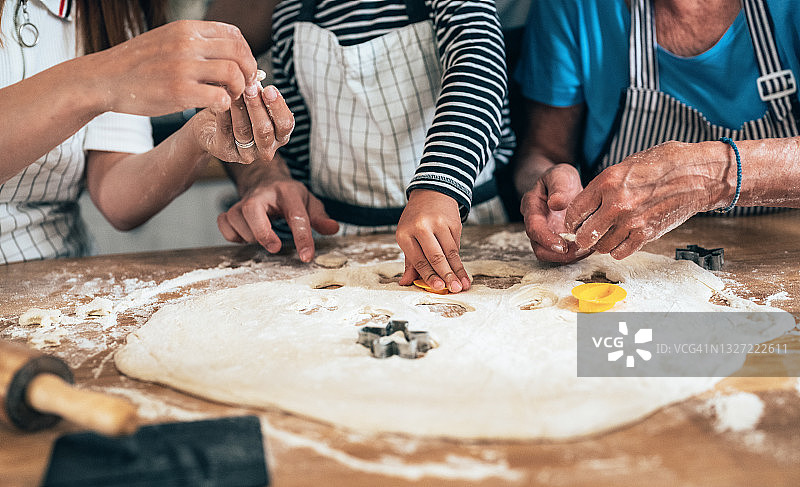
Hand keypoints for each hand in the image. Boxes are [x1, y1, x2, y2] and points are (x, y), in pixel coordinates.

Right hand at [91, 20, 257, 115]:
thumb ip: (195, 44)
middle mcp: (186, 43)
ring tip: (229, 97)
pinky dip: (225, 104)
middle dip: (249, 73)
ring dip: (239, 89)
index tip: (244, 69)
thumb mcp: (166, 41)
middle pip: (239, 53)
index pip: (234, 35)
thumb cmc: (138, 65)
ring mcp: (183, 67)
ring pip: (234, 73)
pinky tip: (216, 107)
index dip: (246, 54)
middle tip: (244, 87)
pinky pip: (219, 97)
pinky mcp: (178, 91)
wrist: (103, 79)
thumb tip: (229, 56)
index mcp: (186, 29)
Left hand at [190, 84, 293, 163]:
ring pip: (244, 130)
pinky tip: (222, 99)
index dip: (278, 107)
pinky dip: (224, 113)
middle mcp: (266, 149)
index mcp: (279, 136)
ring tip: (235, 90)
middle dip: (258, 106)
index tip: (269, 89)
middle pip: (265, 130)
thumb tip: (257, 76)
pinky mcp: (225, 152)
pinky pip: (225, 131)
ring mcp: (246, 154)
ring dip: (240, 108)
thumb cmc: (238, 111)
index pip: (286, 124)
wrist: (211, 126)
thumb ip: (259, 92)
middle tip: (250, 87)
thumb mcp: (253, 101)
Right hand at [217, 166, 338, 261]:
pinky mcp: (230, 211)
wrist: (265, 181)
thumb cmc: (289, 196)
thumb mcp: (309, 202)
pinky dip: (233, 235)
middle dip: (262, 233)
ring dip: (250, 236)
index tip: (307, 257)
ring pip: (237, 220)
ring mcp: (242, 202)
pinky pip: (224, 225)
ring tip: (264, 236)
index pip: (296, 215)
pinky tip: (246, 235)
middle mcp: (262, 195)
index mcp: (287, 192)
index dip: (302, 238)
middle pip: (252, 210)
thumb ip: (320, 217)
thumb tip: (333, 229)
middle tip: (275, 248)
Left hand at [396, 190, 469, 292]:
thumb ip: (409, 261)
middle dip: (446, 275)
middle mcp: (421, 227)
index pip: (419, 259)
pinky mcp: (453, 222)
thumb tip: (406, 282)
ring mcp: (439, 223)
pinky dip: (459, 260)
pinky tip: (463, 271)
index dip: (430, 275)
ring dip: (457, 271)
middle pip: (436, 256)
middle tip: (454, 289)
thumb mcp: (407, 237)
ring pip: (450, 252)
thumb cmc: (415, 220)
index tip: (439, 287)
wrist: (431, 193)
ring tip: (463, 285)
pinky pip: (456, 245)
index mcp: (404, 233)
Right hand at [520, 163, 587, 262]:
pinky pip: (563, 253)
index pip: (534, 229)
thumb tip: (556, 204)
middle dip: (558, 255)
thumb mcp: (560, 175)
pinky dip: (575, 254)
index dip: (547, 240)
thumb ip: (558, 187)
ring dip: (568, 257)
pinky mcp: (557, 239)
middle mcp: (536, 224)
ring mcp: (546, 234)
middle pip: (539, 249)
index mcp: (531, 207)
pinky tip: (590, 246)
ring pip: (551, 255)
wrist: (561, 184)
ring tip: (588, 249)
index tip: (562, 246)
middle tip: (580, 250)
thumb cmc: (559, 179)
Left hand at [564, 141, 732, 258]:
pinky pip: (620, 252)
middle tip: (587, 234)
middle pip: (584, 235)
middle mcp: (616, 204)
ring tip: (606, 236)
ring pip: (601, 247)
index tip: (574, 223)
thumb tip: (587, 204)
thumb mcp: (625, 166)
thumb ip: (604, 186)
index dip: (572, 220)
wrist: (697, 175)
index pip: (574, 211)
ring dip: (601, 244)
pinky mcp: (646, 234)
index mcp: (607, 182)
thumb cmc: (663, 165)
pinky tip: (621, 240)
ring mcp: (631, 221)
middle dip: (582, 237)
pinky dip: (617, 249)